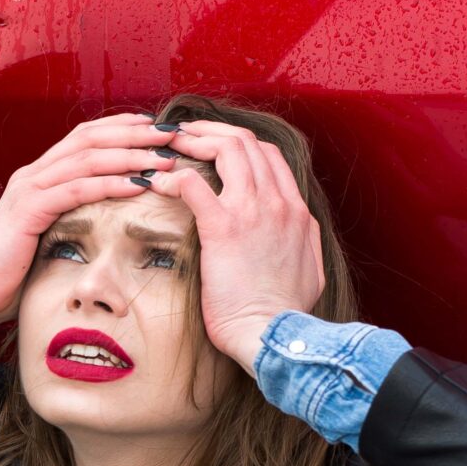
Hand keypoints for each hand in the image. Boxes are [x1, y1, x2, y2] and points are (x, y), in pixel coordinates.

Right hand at [0, 112, 180, 344]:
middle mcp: (33, 175)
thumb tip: (112, 223)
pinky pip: (75, 190)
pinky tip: (136, 186)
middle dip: (134, 134)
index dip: (122, 127)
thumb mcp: (49, 240)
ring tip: (163, 160)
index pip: (85, 137)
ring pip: (86, 159)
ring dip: (129, 156)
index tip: (158, 127)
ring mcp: (28, 190)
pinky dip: (108, 184)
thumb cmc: (12, 276)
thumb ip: (74, 222)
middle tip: (171, 133)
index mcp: (40, 177)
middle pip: (90, 139)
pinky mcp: (26, 211)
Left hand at [151, 120, 325, 372]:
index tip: (212, 144)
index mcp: (296, 211)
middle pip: (246, 141)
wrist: (275, 335)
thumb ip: (303, 242)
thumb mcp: (310, 269)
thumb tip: (297, 233)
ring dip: (193, 140)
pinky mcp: (224, 228)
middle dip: (210, 130)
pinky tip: (156, 182)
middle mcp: (277, 203)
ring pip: (226, 148)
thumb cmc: (284, 313)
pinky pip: (194, 185)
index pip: (268, 155)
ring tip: (166, 145)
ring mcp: (253, 212)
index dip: (237, 141)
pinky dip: (172, 176)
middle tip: (182, 134)